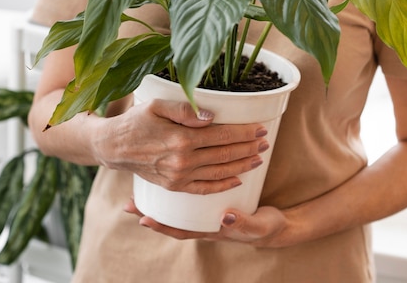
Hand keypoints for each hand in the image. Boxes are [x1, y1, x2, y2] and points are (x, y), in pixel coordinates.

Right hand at [95, 98, 269, 194]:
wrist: (114, 147)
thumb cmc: (135, 121)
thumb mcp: (156, 106)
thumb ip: (184, 110)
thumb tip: (211, 116)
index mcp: (181, 139)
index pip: (222, 136)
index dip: (244, 132)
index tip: (260, 128)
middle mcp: (182, 161)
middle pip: (225, 155)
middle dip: (249, 148)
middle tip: (265, 141)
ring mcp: (179, 177)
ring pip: (219, 172)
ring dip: (242, 165)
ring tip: (258, 158)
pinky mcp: (174, 186)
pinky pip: (204, 188)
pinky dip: (223, 185)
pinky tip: (237, 179)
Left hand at [124, 199, 288, 247]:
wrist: (278, 224)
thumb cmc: (267, 227)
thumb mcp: (259, 226)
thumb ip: (244, 223)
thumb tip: (225, 217)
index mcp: (211, 230)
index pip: (181, 230)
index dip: (162, 226)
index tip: (141, 220)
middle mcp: (204, 223)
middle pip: (172, 219)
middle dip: (150, 212)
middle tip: (127, 205)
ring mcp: (206, 213)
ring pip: (177, 209)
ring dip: (157, 202)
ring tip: (135, 192)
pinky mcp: (213, 200)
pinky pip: (190, 195)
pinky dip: (176, 190)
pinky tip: (165, 176)